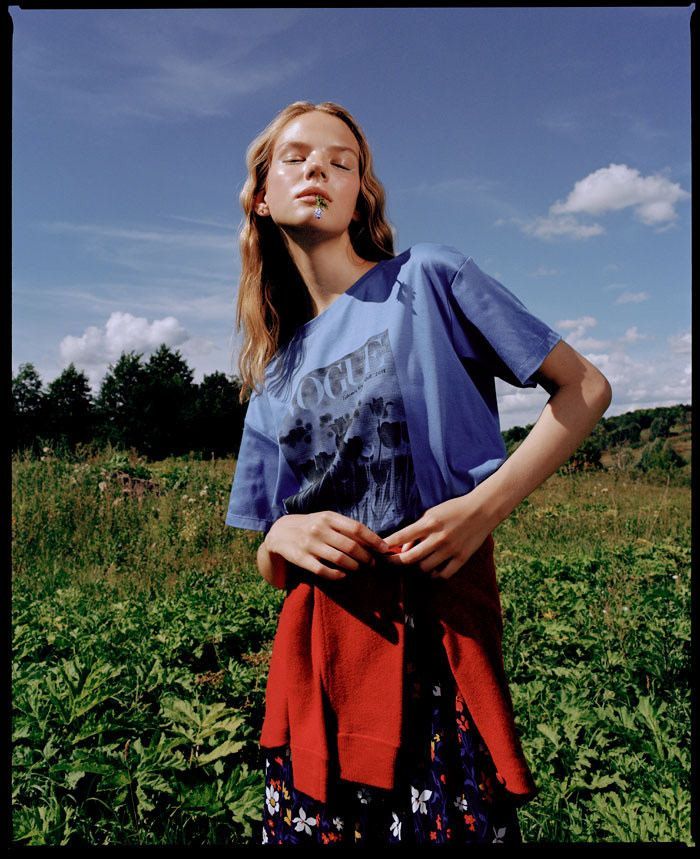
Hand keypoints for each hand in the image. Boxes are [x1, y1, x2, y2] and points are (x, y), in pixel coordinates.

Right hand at [263, 511, 390, 580]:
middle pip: (351, 546)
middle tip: (373, 563)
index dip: (373, 540)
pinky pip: (324, 570)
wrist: (280, 533)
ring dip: (354, 566)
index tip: (384, 549)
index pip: (357, 528)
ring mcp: (310, 544)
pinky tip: (343, 575)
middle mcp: (319, 529)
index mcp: (329, 517)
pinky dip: (337, 574)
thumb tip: (372, 539)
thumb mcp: (326, 520)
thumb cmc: (311, 526)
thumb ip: (345, 527)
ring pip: (340, 559)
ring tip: (360, 568)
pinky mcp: (302, 558)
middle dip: (366, 557)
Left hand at [381, 493, 494, 579]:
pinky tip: (432, 570)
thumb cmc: (453, 509)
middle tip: (391, 562)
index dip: (388, 544)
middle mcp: (438, 538)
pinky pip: (443, 575)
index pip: (402, 536)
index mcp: (429, 523)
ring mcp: (450, 550)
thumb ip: (417, 531)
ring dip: (417, 567)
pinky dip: (434, 575)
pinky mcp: (461, 558)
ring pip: (424, 568)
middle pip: (410, 558)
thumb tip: (404, 549)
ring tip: (415, 563)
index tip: (380, 549)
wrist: (482, 510)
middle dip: (397, 561)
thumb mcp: (432, 514)